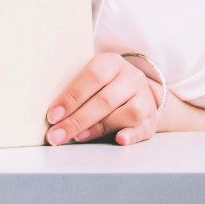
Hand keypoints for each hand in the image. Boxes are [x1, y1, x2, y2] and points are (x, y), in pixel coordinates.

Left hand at [44, 52, 160, 146]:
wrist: (137, 91)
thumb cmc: (104, 86)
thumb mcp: (92, 80)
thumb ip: (76, 92)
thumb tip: (54, 115)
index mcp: (112, 63)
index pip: (92, 77)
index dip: (71, 97)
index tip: (53, 116)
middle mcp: (131, 78)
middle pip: (105, 100)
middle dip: (77, 120)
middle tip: (57, 135)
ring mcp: (144, 98)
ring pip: (127, 113)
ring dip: (99, 127)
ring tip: (78, 137)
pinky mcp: (151, 120)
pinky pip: (143, 128)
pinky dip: (131, 135)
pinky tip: (119, 140)